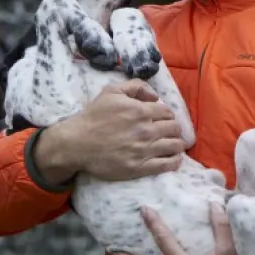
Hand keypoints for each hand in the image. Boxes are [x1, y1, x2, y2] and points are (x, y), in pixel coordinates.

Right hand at [32, 80, 185, 184]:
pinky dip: (175, 161)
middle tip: (169, 132)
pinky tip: (174, 159)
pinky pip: (167, 165)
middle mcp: (146, 130)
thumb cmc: (93, 116)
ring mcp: (144, 150)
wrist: (77, 143)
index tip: (163, 120)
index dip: (167, 115)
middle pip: (174, 129)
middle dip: (174, 129)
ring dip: (177, 144)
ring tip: (174, 145)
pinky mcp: (140, 167)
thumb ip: (136, 87)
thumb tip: (155, 96)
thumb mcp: (112, 92)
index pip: (168, 112)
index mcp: (141, 111)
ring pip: (175, 146)